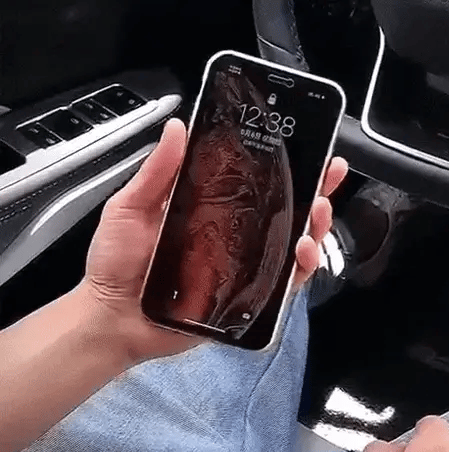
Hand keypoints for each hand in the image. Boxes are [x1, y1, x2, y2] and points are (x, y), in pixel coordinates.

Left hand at [81, 118, 346, 362]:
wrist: (113, 317)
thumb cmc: (116, 263)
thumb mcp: (130, 208)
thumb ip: (156, 172)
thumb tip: (178, 127)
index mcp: (209, 208)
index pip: (252, 181)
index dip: (280, 163)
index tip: (303, 143)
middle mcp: (231, 235)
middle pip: (281, 210)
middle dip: (312, 189)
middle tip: (328, 173)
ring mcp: (240, 266)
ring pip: (289, 243)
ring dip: (313, 226)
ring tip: (317, 213)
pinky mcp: (243, 297)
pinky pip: (281, 283)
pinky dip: (300, 269)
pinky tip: (303, 252)